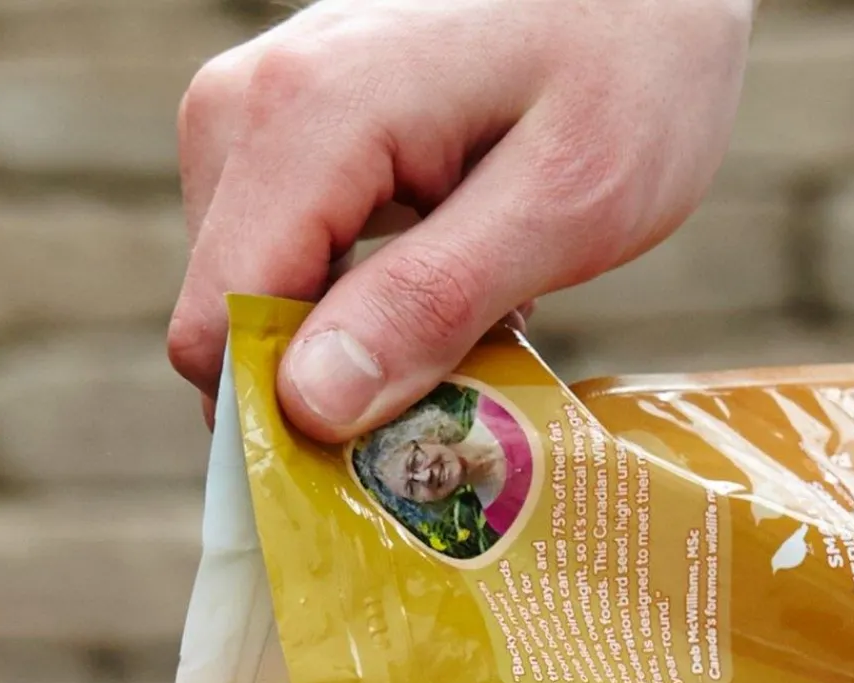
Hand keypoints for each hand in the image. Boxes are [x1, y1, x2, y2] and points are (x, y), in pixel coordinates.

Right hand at [168, 0, 753, 440]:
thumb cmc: (635, 55)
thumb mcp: (565, 201)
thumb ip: (432, 304)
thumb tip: (307, 408)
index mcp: (301, 119)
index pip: (219, 332)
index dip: (288, 423)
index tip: (389, 457)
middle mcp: (244, 107)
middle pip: (225, 326)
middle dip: (328, 384)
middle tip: (461, 370)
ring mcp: (251, 112)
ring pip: (249, 305)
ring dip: (352, 344)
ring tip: (470, 298)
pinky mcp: (274, 130)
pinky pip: (279, 261)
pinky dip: (355, 299)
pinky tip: (447, 264)